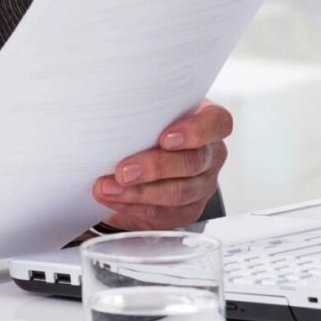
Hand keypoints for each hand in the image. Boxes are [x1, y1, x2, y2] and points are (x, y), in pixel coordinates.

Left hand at [92, 101, 231, 229]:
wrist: (141, 158)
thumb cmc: (147, 126)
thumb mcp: (148, 110)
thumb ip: (139, 108)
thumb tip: (103, 107)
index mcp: (207, 122)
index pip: (218, 123)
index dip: (196, 132)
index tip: (165, 138)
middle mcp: (210, 155)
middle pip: (193, 162)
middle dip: (155, 168)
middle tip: (123, 171)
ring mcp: (202, 185)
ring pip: (178, 192)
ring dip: (138, 192)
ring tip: (107, 188)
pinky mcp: (187, 210)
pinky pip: (163, 213)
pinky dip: (133, 206)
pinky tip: (112, 198)